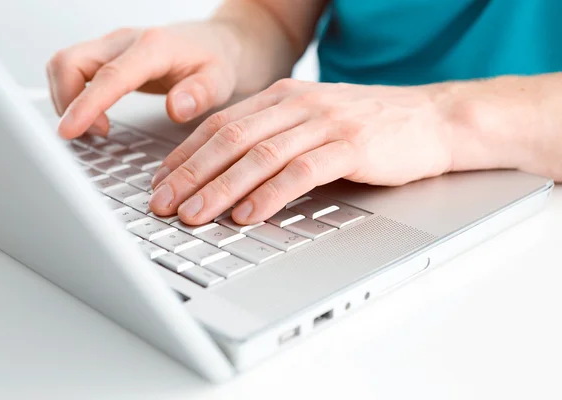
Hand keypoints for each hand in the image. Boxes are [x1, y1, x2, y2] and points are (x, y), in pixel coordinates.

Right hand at [47, 22, 241, 138]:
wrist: (216, 43)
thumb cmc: (217, 62)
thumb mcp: (220, 81)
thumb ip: (200, 94)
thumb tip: (176, 109)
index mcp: (154, 47)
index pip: (110, 75)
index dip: (86, 104)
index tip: (70, 129)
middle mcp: (125, 41)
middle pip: (70, 61)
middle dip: (67, 101)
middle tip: (94, 133)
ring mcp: (112, 47)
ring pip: (64, 64)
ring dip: (67, 99)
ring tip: (96, 129)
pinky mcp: (106, 56)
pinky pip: (73, 70)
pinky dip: (72, 95)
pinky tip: (94, 118)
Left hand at [149, 78, 454, 224]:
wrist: (431, 119)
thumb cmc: (370, 126)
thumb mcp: (313, 123)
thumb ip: (274, 140)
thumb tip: (229, 175)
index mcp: (282, 97)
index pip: (220, 125)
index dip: (185, 155)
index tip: (161, 182)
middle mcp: (297, 104)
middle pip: (230, 139)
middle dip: (190, 174)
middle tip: (163, 203)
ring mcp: (324, 123)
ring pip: (259, 155)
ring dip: (221, 187)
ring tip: (194, 215)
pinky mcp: (351, 146)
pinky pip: (300, 171)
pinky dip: (270, 194)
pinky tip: (248, 214)